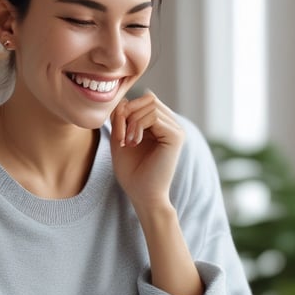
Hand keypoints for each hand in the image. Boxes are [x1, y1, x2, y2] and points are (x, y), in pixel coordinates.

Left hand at [110, 92, 184, 211]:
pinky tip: (134, 142)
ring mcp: (176, 129)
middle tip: (121, 136)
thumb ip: (121, 118)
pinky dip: (138, 126)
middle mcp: (171, 125)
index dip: (126, 109)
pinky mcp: (176, 136)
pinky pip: (154, 116)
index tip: (118, 133)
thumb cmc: (131, 171)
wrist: (142, 195)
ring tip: (128, 141)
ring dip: (131, 121)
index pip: (144, 100)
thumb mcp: (120, 138)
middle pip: (148, 99)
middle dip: (128, 112)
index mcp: (160, 125)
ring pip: (150, 105)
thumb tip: (125, 100)